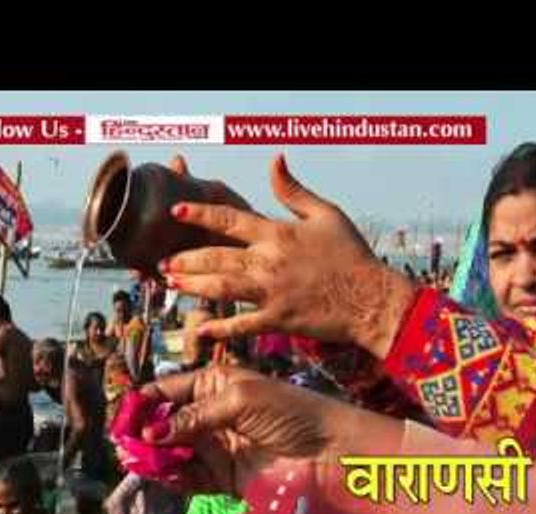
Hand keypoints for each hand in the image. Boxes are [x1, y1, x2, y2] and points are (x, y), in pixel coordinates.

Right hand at [140, 364, 334, 495]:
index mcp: (215, 384)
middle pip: (163, 423)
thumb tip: (152, 433)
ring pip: (171, 453)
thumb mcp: (240, 400)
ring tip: (136, 460)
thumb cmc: (291, 412)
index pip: (168, 390)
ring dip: (153, 457)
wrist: (329, 453)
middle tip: (124, 443)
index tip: (124, 416)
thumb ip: (194, 416)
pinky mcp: (223, 478)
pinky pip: (188, 479)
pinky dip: (172, 478)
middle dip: (143, 432)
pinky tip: (162, 476)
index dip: (145, 402)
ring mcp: (216, 447)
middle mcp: (211, 414)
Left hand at [161, 154, 415, 358]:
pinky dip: (219, 329)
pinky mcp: (278, 319)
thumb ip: (294, 191)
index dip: (199, 214)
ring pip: (220, 287)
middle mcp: (269, 262)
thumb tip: (275, 161)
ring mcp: (271, 293)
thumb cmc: (352, 256)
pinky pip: (241, 325)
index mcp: (278, 234)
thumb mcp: (326, 214)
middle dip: (185, 258)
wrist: (370, 298)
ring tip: (171, 283)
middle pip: (215, 257)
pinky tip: (200, 331)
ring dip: (192, 285)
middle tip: (164, 262)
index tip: (176, 212)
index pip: (229, 220)